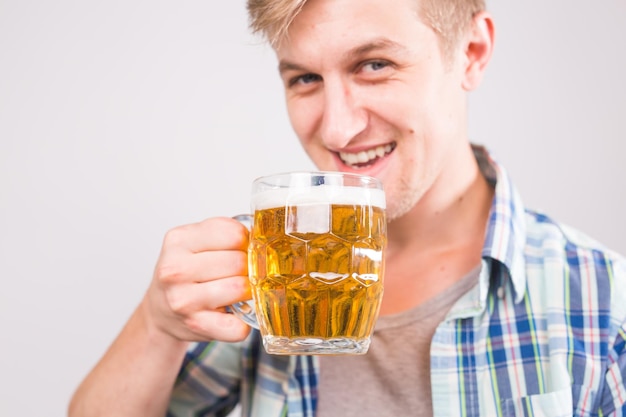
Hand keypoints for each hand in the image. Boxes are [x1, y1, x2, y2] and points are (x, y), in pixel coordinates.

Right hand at [142, 217, 251, 342]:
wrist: (161, 309)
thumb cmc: (185, 273)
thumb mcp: (194, 242)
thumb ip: (224, 234)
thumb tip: (262, 239)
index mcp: (179, 240)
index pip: (233, 234)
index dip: (245, 242)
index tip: (241, 249)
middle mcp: (176, 270)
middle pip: (238, 262)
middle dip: (248, 268)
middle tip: (241, 273)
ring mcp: (184, 300)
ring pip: (240, 288)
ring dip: (248, 292)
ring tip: (238, 291)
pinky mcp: (196, 326)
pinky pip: (237, 327)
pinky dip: (243, 323)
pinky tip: (234, 315)